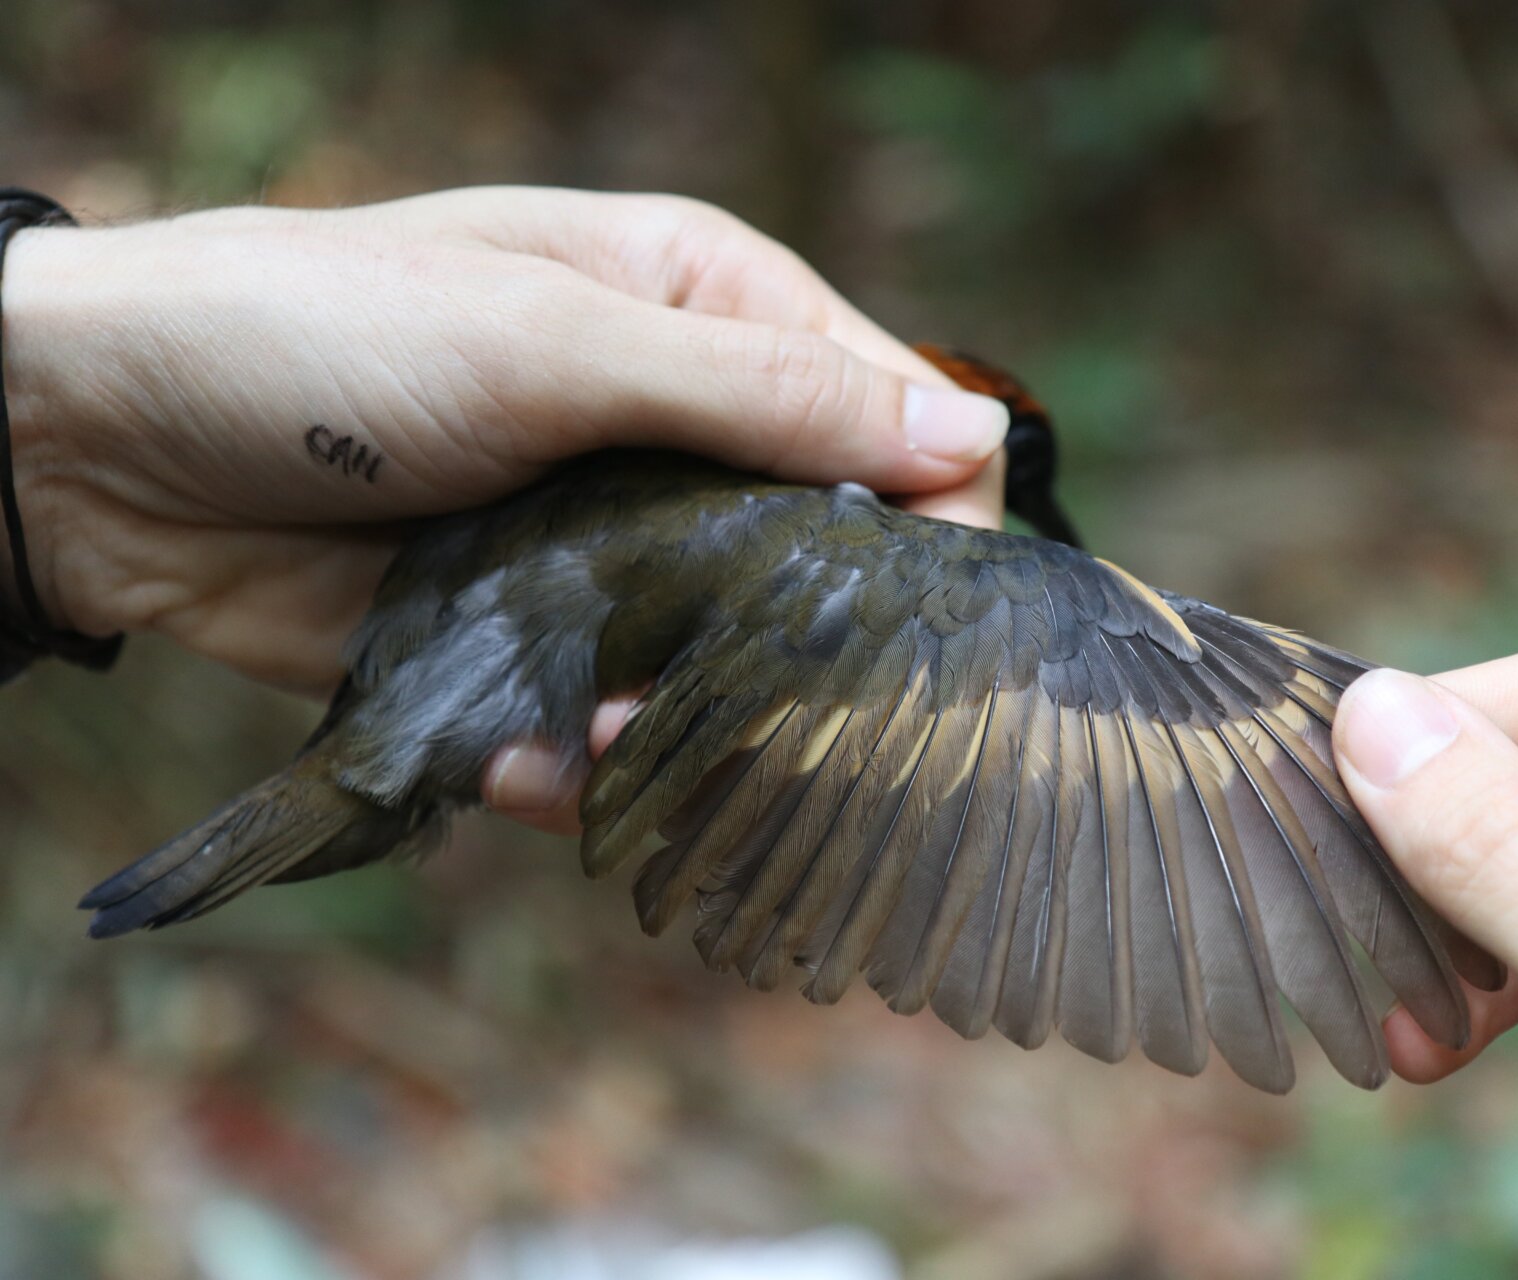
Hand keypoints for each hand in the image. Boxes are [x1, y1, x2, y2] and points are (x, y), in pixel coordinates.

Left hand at [2, 186, 1008, 692]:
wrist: (97, 446)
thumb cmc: (324, 335)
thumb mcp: (554, 344)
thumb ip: (762, 398)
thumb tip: (973, 441)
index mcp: (707, 311)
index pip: (889, 418)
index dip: (932, 516)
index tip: (933, 617)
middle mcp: (677, 432)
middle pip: (823, 559)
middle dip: (800, 643)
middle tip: (750, 699)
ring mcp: (608, 548)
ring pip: (723, 667)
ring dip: (683, 719)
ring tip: (598, 730)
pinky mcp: (534, 645)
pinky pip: (610, 731)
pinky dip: (578, 762)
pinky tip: (520, 757)